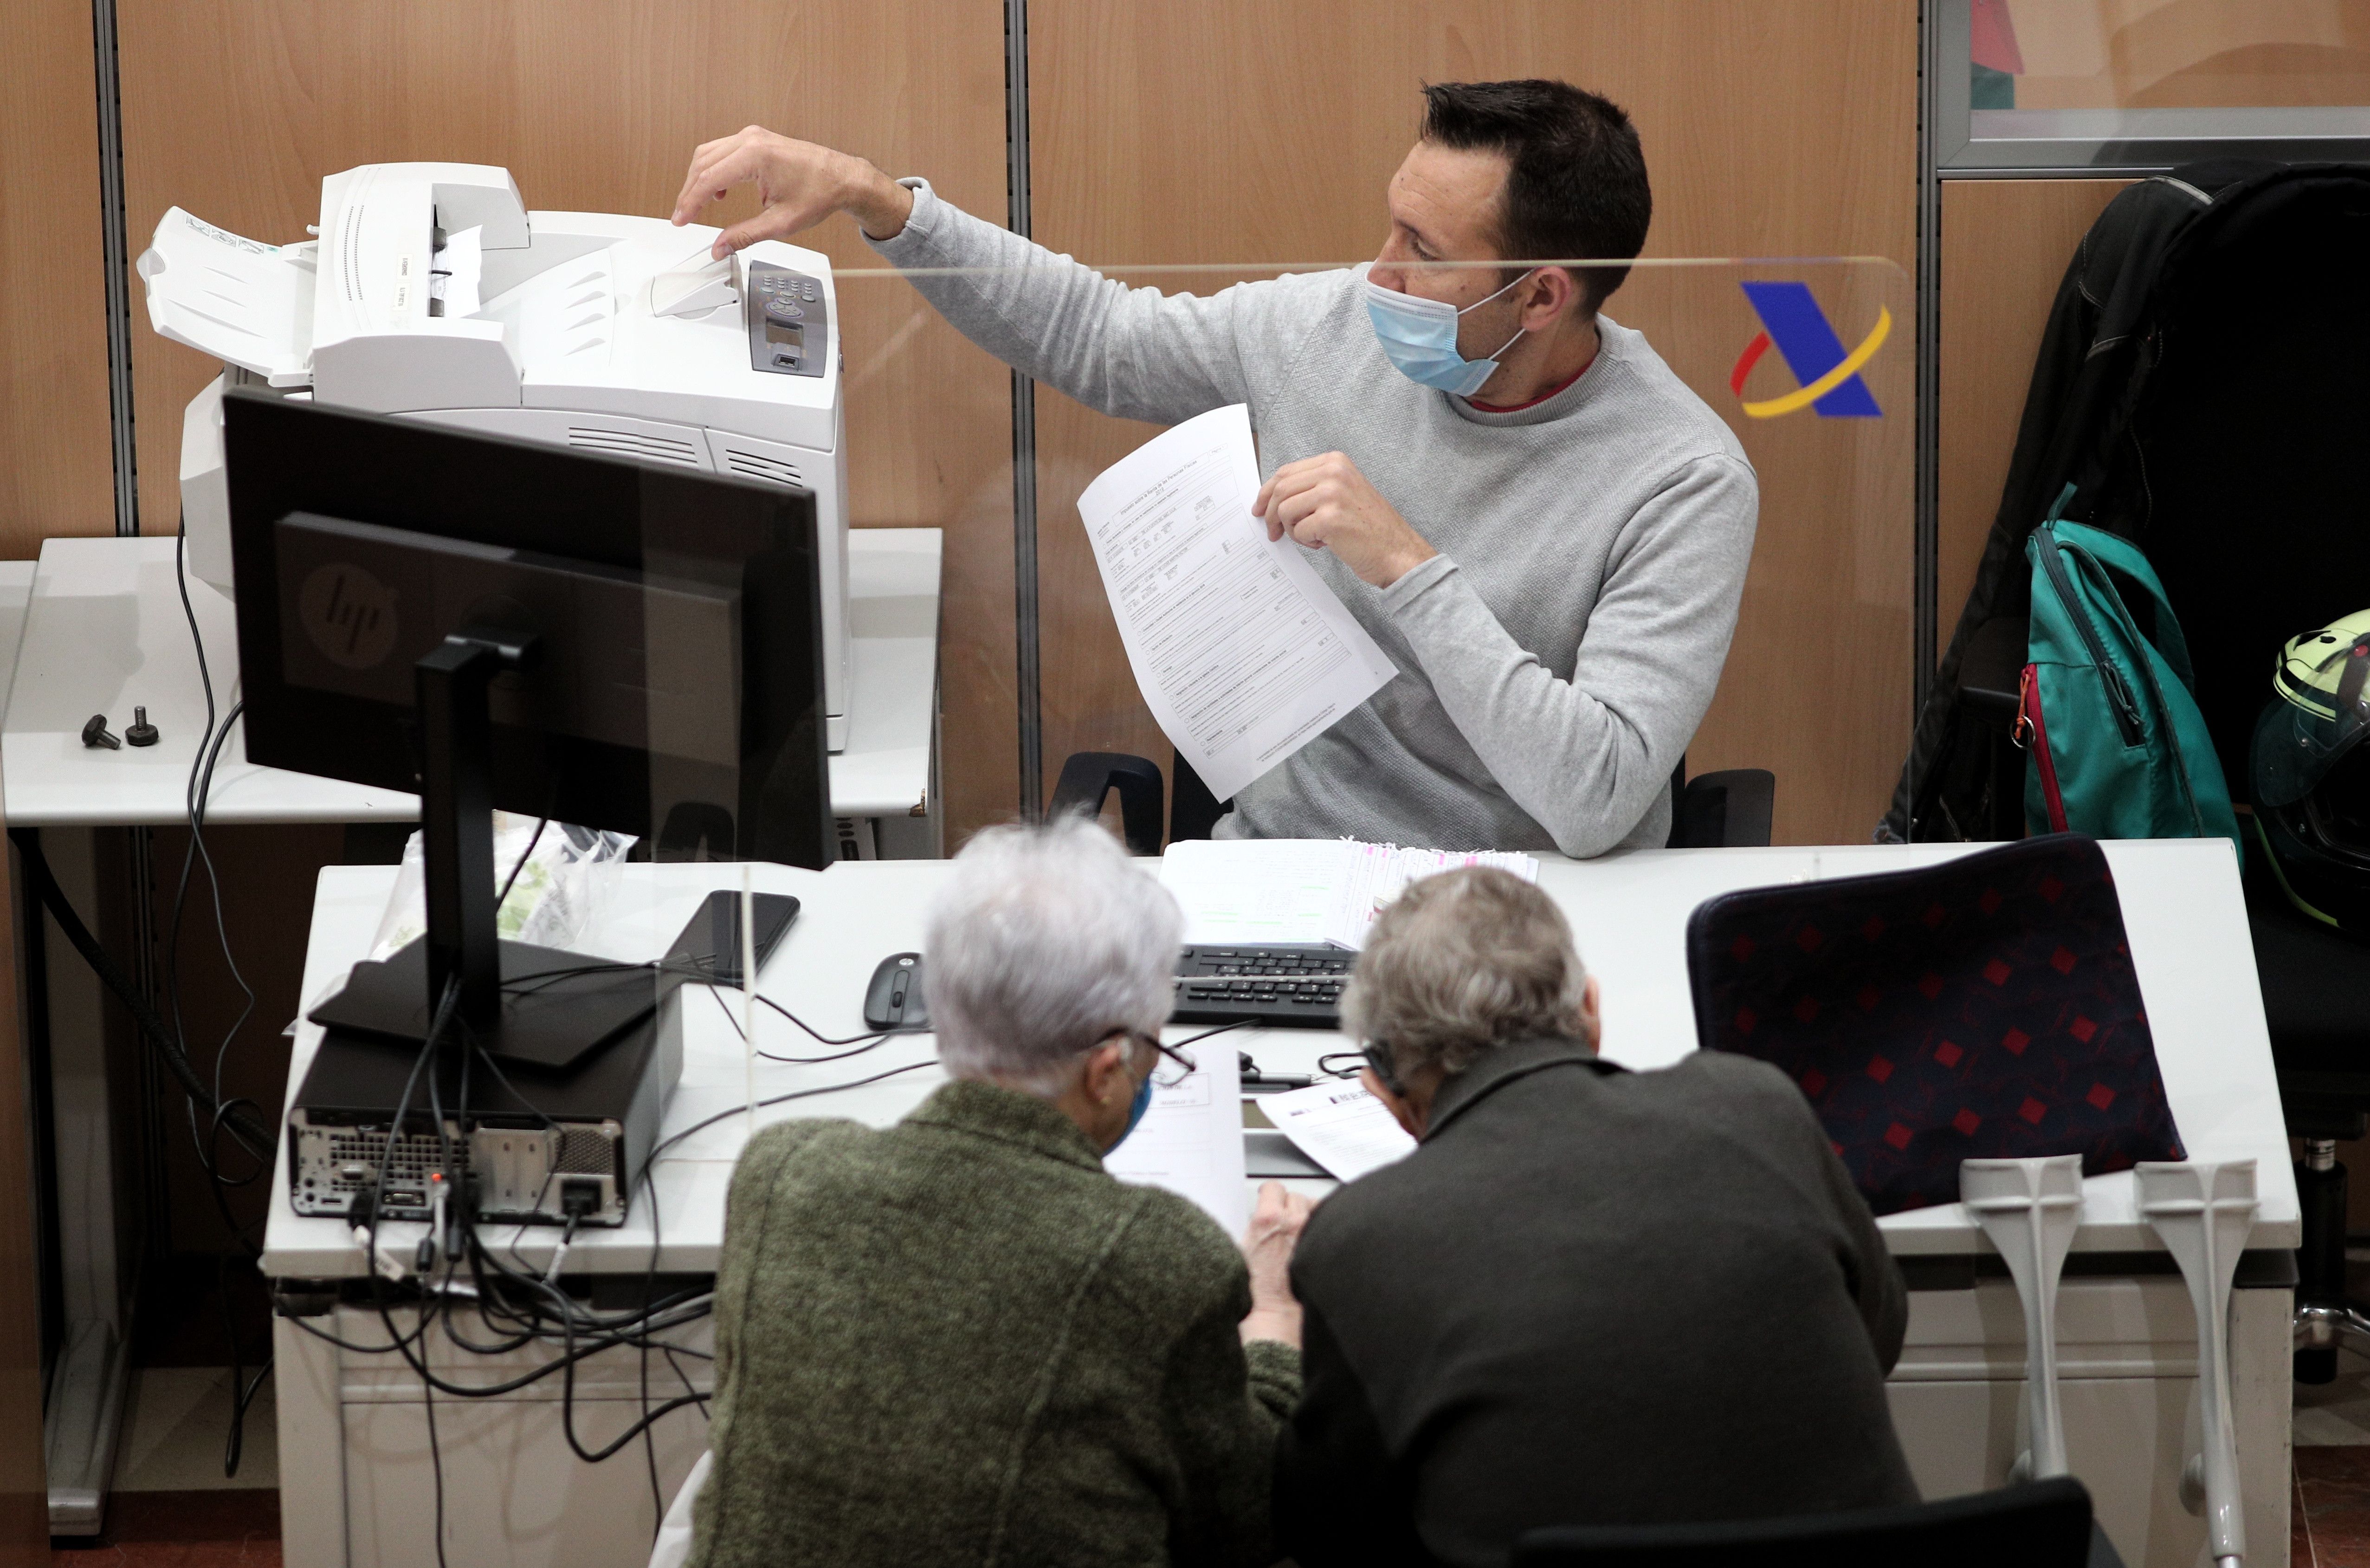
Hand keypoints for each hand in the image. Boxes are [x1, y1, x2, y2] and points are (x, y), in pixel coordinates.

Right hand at [670, 126, 915, 258]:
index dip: (690, 203)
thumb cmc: (820, 194)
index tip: (680, 220)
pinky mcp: (757, 139)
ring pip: (710, 154)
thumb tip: (720, 247)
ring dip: (700, 179)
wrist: (843, 178)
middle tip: (684, 216)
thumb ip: (745, 236)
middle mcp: (751, 139)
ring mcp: (754, 136)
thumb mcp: (780, 223)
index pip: (709, 179)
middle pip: (703, 163)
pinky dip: (714, 170)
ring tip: (698, 207)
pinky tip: (720, 192)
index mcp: (756, 156)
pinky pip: (723, 151)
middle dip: (690, 192)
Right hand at [1239, 1180, 1315, 1346]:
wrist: (1276, 1315)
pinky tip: (1313, 1244)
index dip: (1270, 1195)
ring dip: (1307, 1217)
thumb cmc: (1255, 1291)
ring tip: (1299, 1234)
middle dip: (1289, 1208)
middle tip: (1283, 1224)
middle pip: (1295, 1197)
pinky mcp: (1325, 1247)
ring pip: (1315, 1209)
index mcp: (1268, 1218)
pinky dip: (1321, 1231)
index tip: (1270, 1201)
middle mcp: (1293, 1221)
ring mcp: (1312, 1233)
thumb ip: (1254, 1226)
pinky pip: (1326, 1226)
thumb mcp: (1240, 1250)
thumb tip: (1263, 1216)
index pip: (1274, 1187)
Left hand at [1252, 451, 1437, 587]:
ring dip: (1292, 530)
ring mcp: (1332, 494)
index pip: (1286, 472)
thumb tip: (1273, 497)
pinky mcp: (1330, 519)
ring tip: (1313, 537)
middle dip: (1271, 514)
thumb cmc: (1370, 527)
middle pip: (1280, 489)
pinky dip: (1306, 542)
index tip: (1260, 508)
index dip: (1267, 492)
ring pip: (1284, 510)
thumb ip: (1313, 487)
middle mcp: (1334, 472)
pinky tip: (1324, 544)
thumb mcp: (1343, 493)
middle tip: (1273, 532)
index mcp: (1335, 462)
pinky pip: (1297, 531)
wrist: (1397, 551)